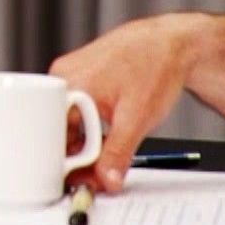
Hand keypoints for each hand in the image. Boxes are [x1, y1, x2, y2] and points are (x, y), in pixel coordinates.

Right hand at [50, 13, 203, 192]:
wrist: (172, 44)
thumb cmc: (156, 66)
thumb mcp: (137, 119)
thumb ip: (118, 155)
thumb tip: (107, 181)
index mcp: (70, 85)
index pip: (52, 135)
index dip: (65, 162)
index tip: (80, 177)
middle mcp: (64, 76)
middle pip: (58, 128)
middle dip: (78, 153)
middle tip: (101, 168)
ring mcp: (70, 74)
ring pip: (68, 120)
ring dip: (85, 139)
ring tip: (109, 142)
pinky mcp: (80, 75)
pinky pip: (75, 108)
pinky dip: (89, 124)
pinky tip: (105, 129)